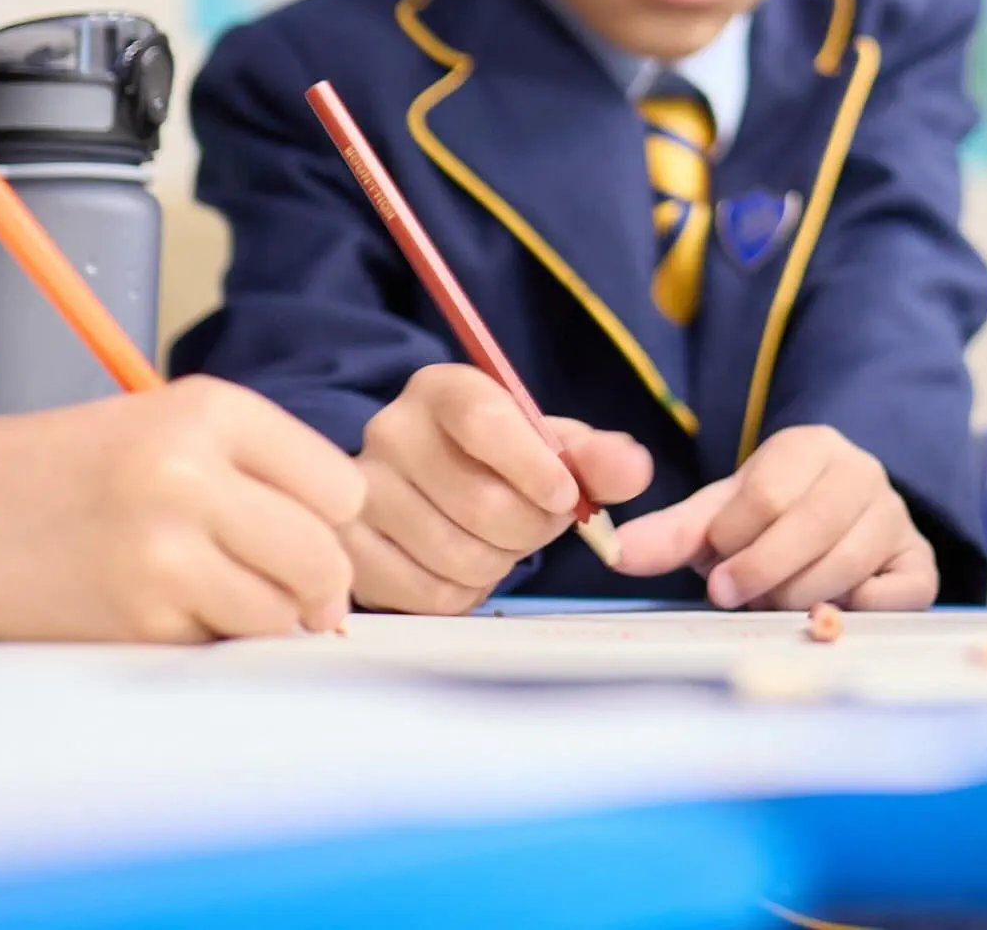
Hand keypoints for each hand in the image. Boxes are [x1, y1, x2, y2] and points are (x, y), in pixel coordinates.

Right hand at [0, 377, 371, 640]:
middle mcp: (194, 468)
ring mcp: (165, 544)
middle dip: (315, 589)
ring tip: (203, 600)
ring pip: (281, 611)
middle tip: (280, 597)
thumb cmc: (51, 472)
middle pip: (325, 554)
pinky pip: (218, 645)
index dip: (329, 525)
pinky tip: (152, 613)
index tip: (298, 541)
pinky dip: (201, 642)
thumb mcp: (162, 429)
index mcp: (211, 409)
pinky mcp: (134, 614)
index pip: (340, 486)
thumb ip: (255, 477)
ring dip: (259, 622)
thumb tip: (337, 581)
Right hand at [347, 364, 652, 613]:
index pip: (488, 424)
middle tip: (541, 523)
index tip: (565, 497)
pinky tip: (468, 566)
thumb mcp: (548, 444)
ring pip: (459, 556)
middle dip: (533, 528)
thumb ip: (596, 455)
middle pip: (482, 504)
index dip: (538, 470)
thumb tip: (634, 470)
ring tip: (501, 542)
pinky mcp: (352, 552)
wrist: (424, 484)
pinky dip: (467, 592)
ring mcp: (360, 496)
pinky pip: (431, 596)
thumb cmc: (498, 460)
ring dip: (501, 563)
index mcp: (442, 390)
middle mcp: (389, 433)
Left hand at [609, 425, 935, 609]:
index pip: (768, 494)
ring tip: (773, 601)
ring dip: (799, 595)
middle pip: (811, 528)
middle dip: (761, 572)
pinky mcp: (919, 562)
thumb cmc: (769, 521)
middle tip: (730, 596)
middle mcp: (863, 473)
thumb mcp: (721, 516)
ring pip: (849, 564)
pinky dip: (860, 608)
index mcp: (811, 446)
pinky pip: (899, 593)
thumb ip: (672, 533)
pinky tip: (827, 608)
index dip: (732, 540)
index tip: (712, 573)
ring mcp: (897, 517)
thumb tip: (615, 551)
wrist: (833, 521)